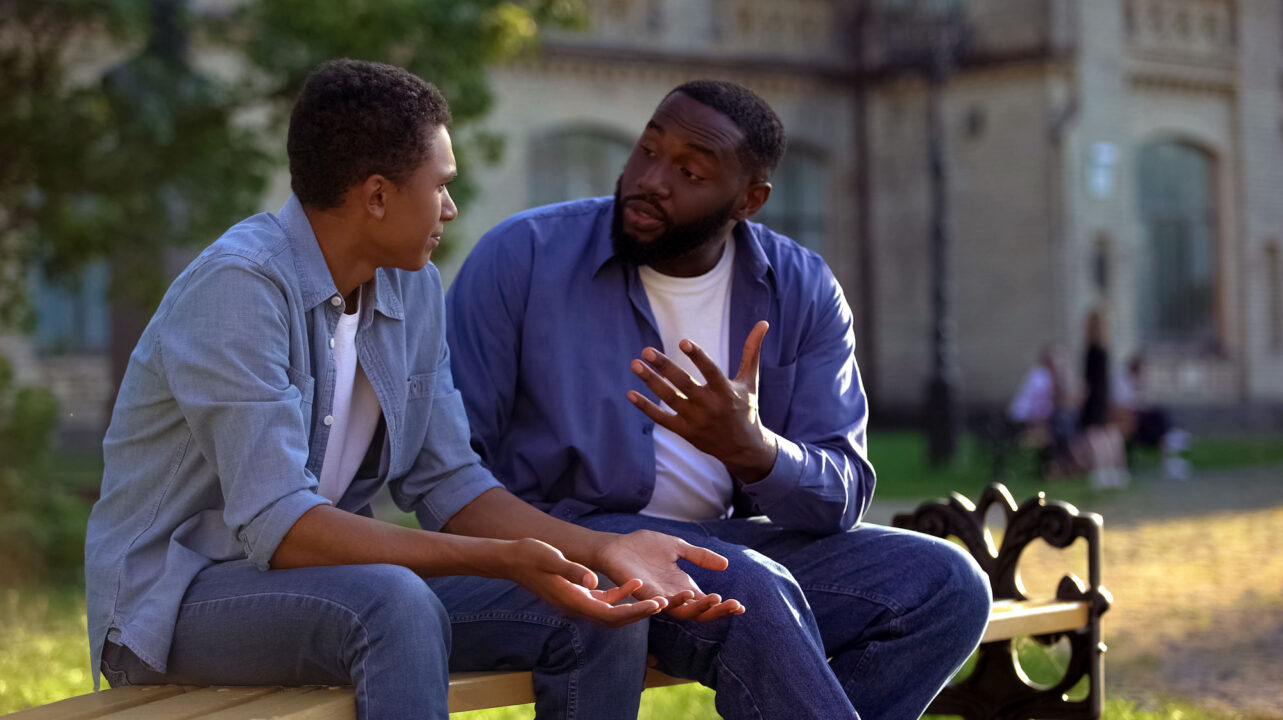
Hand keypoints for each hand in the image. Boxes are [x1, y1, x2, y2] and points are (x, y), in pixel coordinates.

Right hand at [500, 537, 664, 626]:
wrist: (511, 559)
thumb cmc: (529, 555)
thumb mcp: (551, 558)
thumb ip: (572, 569)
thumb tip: (594, 581)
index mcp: (573, 601)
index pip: (611, 614)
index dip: (635, 612)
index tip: (655, 605)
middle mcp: (577, 607)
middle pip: (615, 619)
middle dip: (640, 614)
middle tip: (665, 605)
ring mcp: (577, 602)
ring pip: (612, 612)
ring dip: (634, 608)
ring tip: (657, 599)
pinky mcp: (577, 594)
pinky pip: (604, 601)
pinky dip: (620, 595)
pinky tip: (634, 584)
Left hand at [594, 530, 745, 621]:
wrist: (616, 546)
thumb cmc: (644, 548)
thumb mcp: (678, 548)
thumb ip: (699, 556)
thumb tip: (726, 564)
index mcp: (682, 587)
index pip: (706, 603)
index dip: (723, 607)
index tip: (741, 606)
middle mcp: (672, 596)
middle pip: (699, 612)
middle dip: (717, 610)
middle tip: (733, 605)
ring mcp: (657, 597)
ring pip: (681, 610)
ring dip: (698, 606)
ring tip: (714, 598)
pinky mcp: (642, 593)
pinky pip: (657, 603)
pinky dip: (669, 602)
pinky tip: (683, 597)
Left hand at [628, 320, 779, 482]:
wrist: (743, 448)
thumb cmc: (746, 408)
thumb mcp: (750, 381)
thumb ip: (752, 352)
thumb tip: (763, 323)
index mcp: (726, 391)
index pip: (711, 371)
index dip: (698, 357)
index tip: (683, 342)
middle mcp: (710, 406)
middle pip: (684, 384)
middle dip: (665, 367)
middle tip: (646, 351)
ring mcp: (696, 420)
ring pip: (670, 399)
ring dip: (651, 382)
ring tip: (635, 364)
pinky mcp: (685, 431)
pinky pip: (662, 419)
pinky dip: (646, 408)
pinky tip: (630, 394)